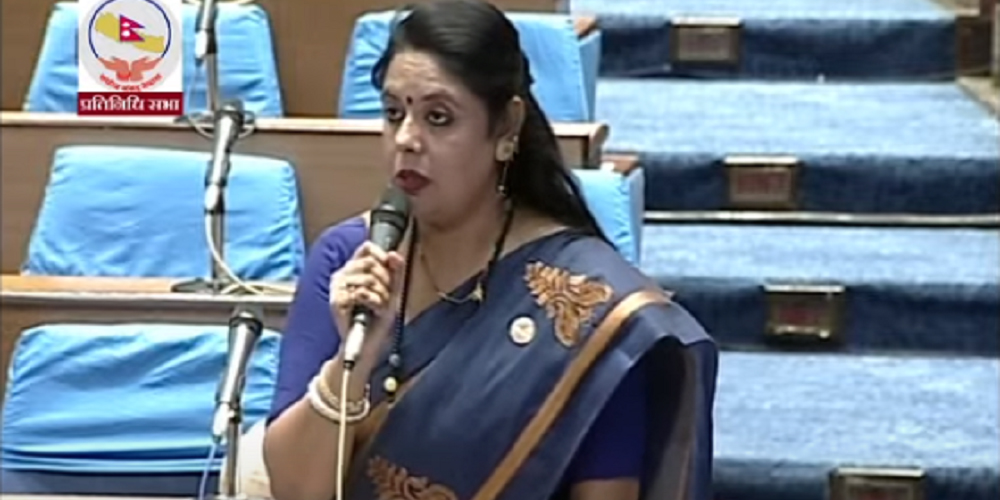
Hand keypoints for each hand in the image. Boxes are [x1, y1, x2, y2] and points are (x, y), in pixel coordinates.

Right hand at [329, 242, 405, 368]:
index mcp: (353, 268)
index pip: (367, 248)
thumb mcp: (392, 290)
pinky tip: (374, 311)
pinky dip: (375, 303)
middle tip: (386, 296)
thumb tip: (393, 253)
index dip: (382, 257)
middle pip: (370, 262)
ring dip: (382, 295)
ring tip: (379, 306)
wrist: (368, 342)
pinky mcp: (336, 301)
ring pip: (368, 278)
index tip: (390, 272)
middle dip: (386, 280)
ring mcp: (337, 287)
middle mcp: (342, 274)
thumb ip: (395, 270)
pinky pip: (362, 293)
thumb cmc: (378, 316)